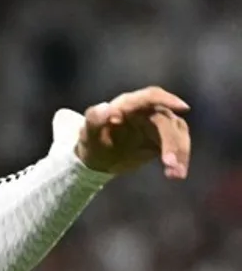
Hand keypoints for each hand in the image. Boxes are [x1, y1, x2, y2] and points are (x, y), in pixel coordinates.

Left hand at [76, 86, 190, 178]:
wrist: (99, 160)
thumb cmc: (92, 142)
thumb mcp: (87, 134)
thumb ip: (95, 119)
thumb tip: (106, 107)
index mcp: (128, 105)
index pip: (150, 96)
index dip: (167, 99)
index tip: (183, 107)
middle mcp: (146, 111)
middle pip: (167, 121)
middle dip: (171, 142)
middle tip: (170, 163)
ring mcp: (158, 125)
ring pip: (177, 133)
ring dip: (180, 153)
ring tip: (175, 174)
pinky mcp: (164, 140)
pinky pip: (178, 146)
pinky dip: (180, 159)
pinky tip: (176, 174)